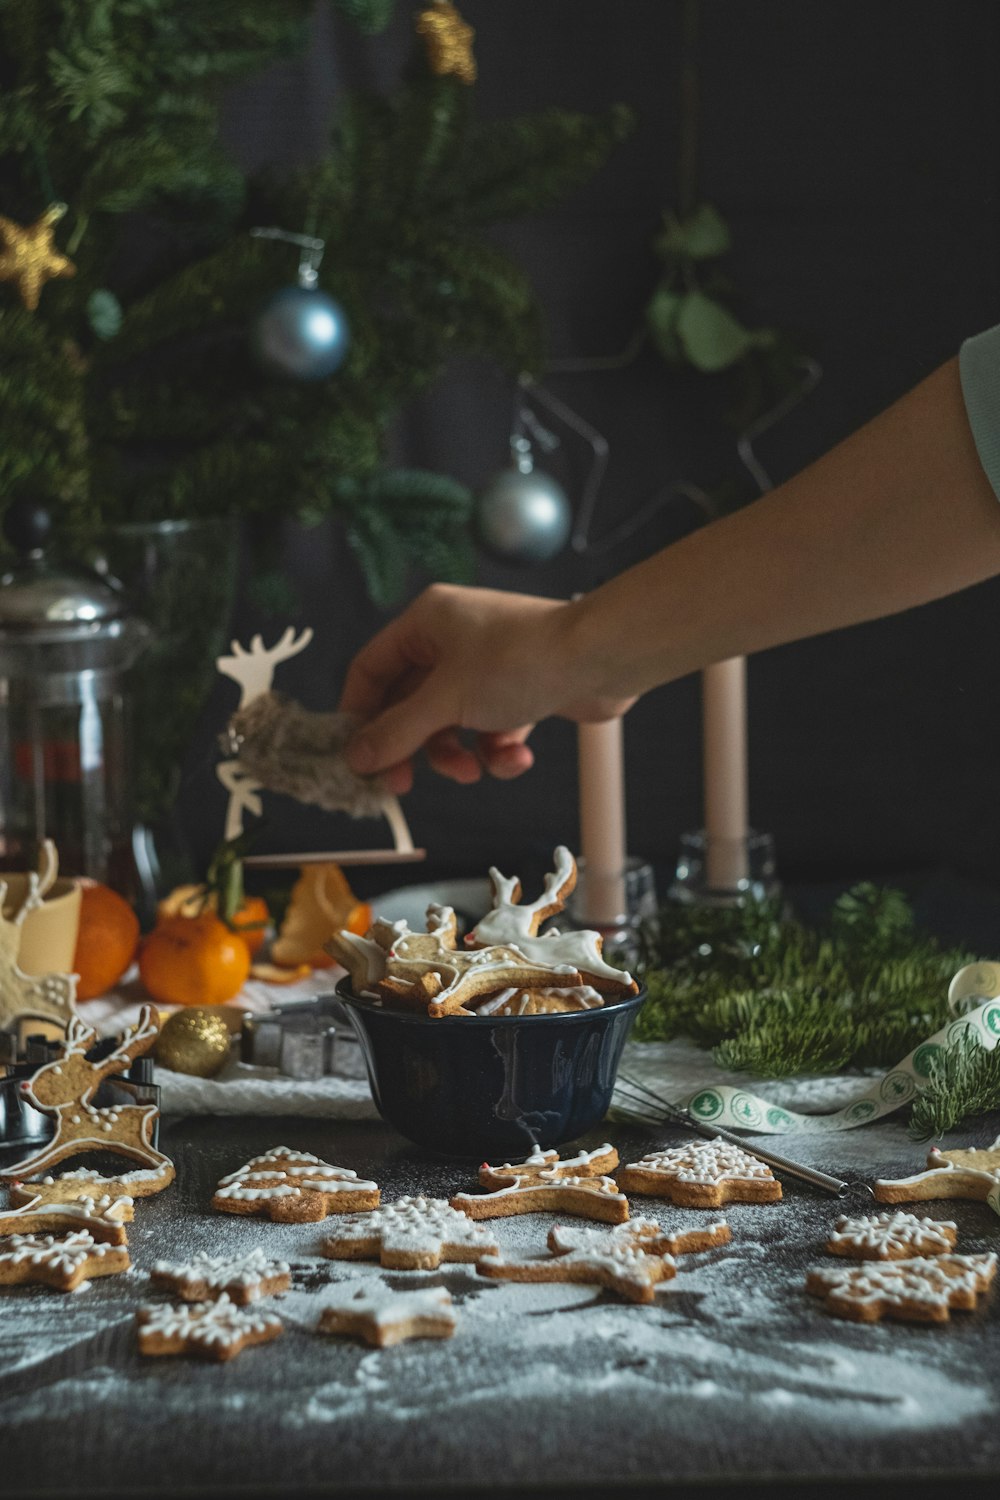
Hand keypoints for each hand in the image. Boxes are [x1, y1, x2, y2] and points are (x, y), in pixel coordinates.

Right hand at [339, 584, 631, 791]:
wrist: (603, 658)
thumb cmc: (522, 661)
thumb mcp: (447, 701)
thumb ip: (397, 731)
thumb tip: (355, 757)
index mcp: (427, 622)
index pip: (372, 668)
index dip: (359, 714)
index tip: (357, 757)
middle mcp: (453, 639)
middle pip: (409, 704)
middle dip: (412, 747)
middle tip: (402, 785)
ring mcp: (487, 666)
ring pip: (450, 724)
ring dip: (457, 756)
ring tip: (475, 771)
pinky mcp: (519, 691)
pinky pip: (491, 730)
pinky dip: (499, 751)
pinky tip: (517, 759)